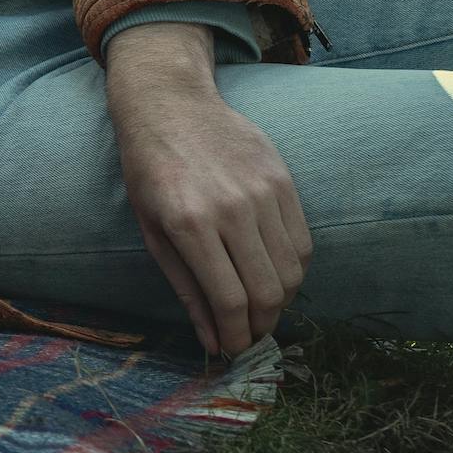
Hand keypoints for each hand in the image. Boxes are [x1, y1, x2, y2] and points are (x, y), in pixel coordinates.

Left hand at [106, 21, 309, 356]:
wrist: (170, 102)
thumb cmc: (149, 168)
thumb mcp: (151, 229)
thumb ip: (185, 287)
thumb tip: (212, 341)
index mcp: (189, 223)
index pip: (230, 301)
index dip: (235, 337)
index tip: (232, 350)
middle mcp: (231, 208)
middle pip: (268, 293)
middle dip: (261, 327)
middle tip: (248, 335)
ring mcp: (262, 192)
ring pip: (292, 272)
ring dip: (280, 303)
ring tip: (259, 309)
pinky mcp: (283, 180)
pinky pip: (303, 242)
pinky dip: (293, 270)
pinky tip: (273, 275)